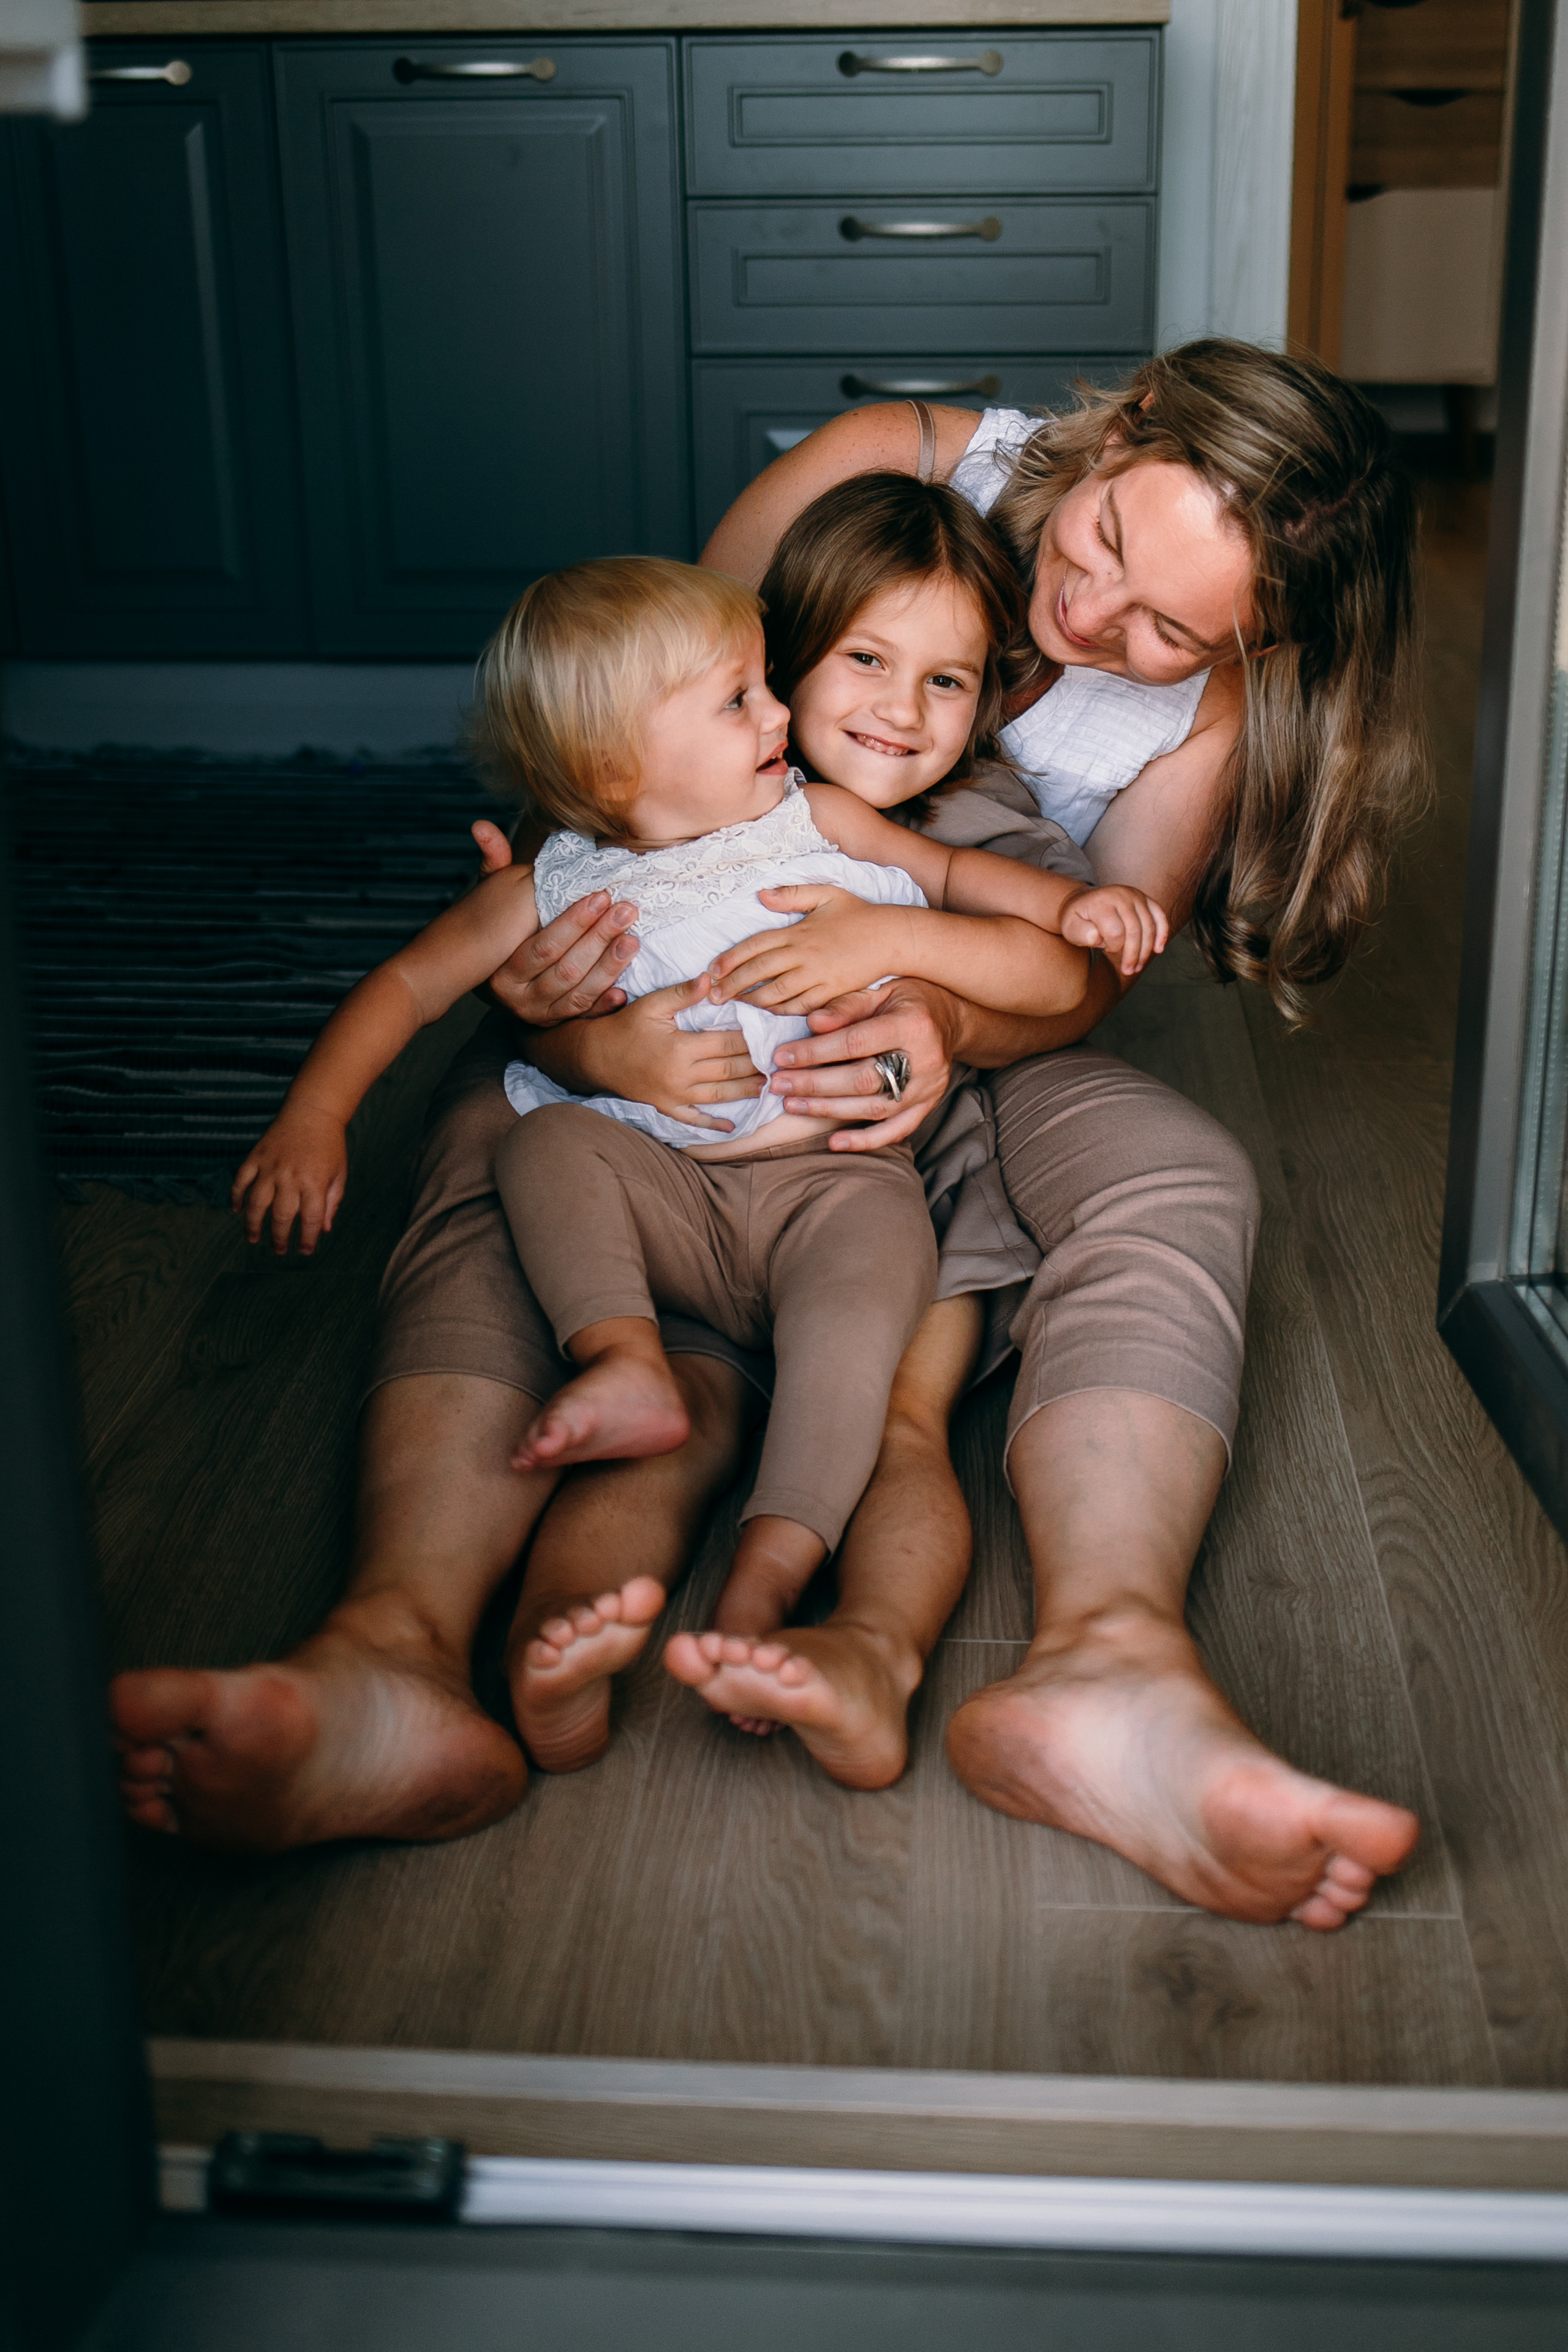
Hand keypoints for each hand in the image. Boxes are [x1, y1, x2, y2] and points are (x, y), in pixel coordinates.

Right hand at [231, 1103, 347, 1254]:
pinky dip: (236, 1196)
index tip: (305, 1250)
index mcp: (315, 1182)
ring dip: (252, 1224)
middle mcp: (291, 1176)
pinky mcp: (256, 1156)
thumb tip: (324, 1229)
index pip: (310, 1219)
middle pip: (281, 1216)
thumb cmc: (330, 1145)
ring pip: (256, 1203)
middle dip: (279, 1238)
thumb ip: (332, 1202)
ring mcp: (270, 1166)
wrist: (312, 1111)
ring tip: (253, 1239)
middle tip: (279, 1250)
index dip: (307, 1239)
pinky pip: (241, 1180)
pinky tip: (237, 1210)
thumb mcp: (338, 1174)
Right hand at [469, 820, 640, 1024]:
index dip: (575, 921)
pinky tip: (625, 989)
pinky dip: (603, 1004)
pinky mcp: (550, 1025)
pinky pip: (581, 1016)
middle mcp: (514, 995)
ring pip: (578, 992)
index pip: (544, 944)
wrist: (477, 981)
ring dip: (609, 966)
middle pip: (565, 967)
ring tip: (632, 939)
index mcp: (500, 966)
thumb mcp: (491, 898)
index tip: (602, 896)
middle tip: (627, 911)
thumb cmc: (494, 930)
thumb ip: (493, 863)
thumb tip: (481, 825)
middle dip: (599, 938)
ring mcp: (533, 1014)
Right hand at [574, 975, 764, 1131]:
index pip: (727, 1043)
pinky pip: (694, 1119)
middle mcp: (681, 1076)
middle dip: (756, 1065)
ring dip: (746, 1091)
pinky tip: (733, 1127)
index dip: (751, 1039)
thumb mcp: (652, 1004)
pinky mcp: (666, 1108)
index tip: (770, 1034)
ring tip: (768, 1084)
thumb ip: (683, 993)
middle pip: (729, 1070)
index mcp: (680, 1048)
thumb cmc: (625, 1027)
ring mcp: (674, 1096)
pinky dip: (714, 1124)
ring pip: (720, 1096)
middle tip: (779, 1060)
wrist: (594, 1057)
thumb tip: (710, 979)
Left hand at [707, 885, 903, 1013]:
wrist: (891, 937)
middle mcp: (804, 955)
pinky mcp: (831, 993)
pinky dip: (781, 1011)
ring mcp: (817, 976)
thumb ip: (792, 894)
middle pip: (759, 972)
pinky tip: (767, 1012)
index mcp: (798, 931)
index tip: (713, 969)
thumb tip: (762, 895)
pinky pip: (800, 1006)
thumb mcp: (826, 894)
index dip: (731, 958)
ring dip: (752, 1000)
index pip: (755, 945)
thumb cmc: (859, 914)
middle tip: (713, 994)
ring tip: (734, 1005)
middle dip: (733, 984)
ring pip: (776, 993)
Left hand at [769, 978, 962, 1149]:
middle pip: (862, 1080)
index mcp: (912, 1025)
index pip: (855, 1043)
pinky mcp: (927, 1106)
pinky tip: (834, 1143)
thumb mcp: (882, 990)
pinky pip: (896, 1130)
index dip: (815, 1052)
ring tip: (792, 1105)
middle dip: (815, 1084)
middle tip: (779, 1084)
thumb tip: (812, 1023)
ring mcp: (928, 1088)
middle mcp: (924, 1060)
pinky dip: (864, 1140)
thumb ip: (848, 1006)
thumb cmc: (911, 1000)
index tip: (782, 1057)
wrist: (953, 1019)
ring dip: (828, 1110)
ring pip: (874, 1109)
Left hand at [1059, 883, 1169, 976]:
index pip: (1115, 931)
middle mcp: (1121, 895)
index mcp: (1102, 902)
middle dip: (1133, 955)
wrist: (1083, 902)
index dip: (1114, 947)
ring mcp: (1136, 895)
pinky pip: (1159, 916)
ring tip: (1138, 967)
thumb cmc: (1078, 919)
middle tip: (1128, 971)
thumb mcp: (1070, 927)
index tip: (1106, 950)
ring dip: (1146, 950)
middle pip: (1135, 930)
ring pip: (1149, 926)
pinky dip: (1162, 933)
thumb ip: (1081, 934)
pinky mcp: (1145, 899)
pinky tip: (1158, 949)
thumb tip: (1097, 937)